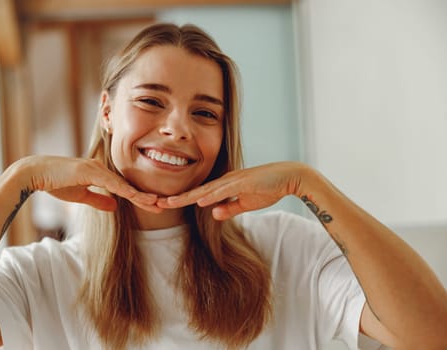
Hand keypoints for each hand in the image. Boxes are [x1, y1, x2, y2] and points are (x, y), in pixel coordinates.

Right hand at [17, 155, 160, 212]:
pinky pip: (110, 183)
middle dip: (145, 196)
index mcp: (101, 174)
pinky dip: (124, 190)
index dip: (139, 197)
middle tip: (163, 206)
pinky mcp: (89, 171)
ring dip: (140, 195)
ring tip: (156, 203)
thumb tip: (116, 207)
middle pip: (128, 185)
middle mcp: (102, 169)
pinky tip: (136, 197)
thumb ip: (98, 200)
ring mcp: (96, 168)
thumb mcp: (80, 195)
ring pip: (123, 185)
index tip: (154, 206)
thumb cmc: (55, 182)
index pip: (124, 188)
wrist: (34, 174)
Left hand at [157, 162, 307, 219]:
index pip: (199, 194)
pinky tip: (200, 200)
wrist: (290, 177)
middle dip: (177, 198)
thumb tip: (213, 214)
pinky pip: (225, 190)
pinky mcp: (244, 182)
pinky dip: (212, 195)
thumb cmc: (269, 188)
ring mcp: (234, 180)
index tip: (165, 205)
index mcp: (224, 185)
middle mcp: (225, 181)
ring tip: (170, 203)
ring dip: (188, 197)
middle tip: (156, 203)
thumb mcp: (246, 203)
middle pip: (197, 191)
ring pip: (206, 190)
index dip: (182, 200)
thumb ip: (230, 208)